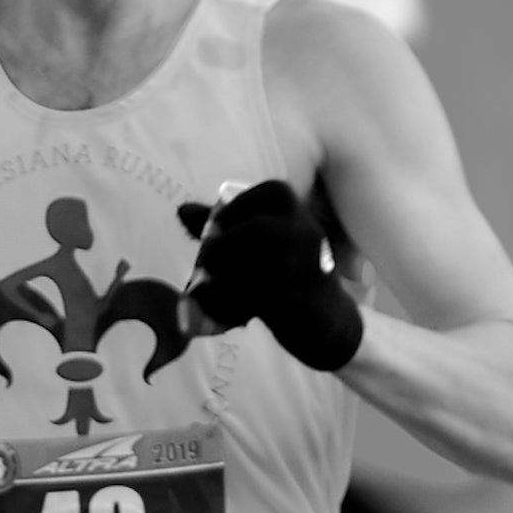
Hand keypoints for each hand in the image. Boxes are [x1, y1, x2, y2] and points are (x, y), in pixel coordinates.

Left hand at [177, 179, 364, 372]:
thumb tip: (182, 209)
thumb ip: (228, 226)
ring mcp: (308, 269)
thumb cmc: (290, 274)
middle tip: (204, 259)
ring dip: (219, 279)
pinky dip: (225, 304)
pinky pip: (254, 300)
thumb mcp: (268, 245)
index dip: (237, 206)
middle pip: (259, 230)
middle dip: (223, 244)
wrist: (330, 320)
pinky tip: (214, 307)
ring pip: (254, 269)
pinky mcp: (299, 302)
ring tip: (204, 287)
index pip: (271, 192)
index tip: (216, 225)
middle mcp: (310, 236)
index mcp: (301, 215)